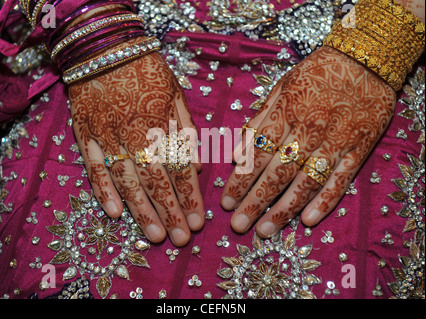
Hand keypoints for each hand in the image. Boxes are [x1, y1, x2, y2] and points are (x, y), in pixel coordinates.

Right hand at [69, 47, 203, 246]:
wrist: (105, 49)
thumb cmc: (146, 71)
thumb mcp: (176, 94)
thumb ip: (187, 131)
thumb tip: (198, 167)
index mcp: (161, 124)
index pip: (180, 168)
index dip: (190, 197)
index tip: (198, 222)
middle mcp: (136, 135)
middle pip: (156, 181)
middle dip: (170, 212)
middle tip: (180, 240)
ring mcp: (108, 138)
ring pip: (127, 181)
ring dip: (141, 211)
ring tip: (154, 236)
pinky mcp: (85, 137)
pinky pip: (94, 169)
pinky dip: (103, 192)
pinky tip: (115, 215)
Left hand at [221, 46, 395, 237]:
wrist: (365, 60)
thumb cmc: (316, 73)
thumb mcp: (281, 87)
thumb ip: (259, 120)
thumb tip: (238, 152)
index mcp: (285, 112)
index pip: (256, 155)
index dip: (240, 181)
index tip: (226, 202)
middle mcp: (308, 130)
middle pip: (277, 174)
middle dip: (254, 202)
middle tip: (238, 225)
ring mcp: (335, 142)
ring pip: (305, 182)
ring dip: (283, 209)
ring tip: (264, 230)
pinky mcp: (358, 150)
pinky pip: (340, 180)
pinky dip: (324, 202)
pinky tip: (308, 221)